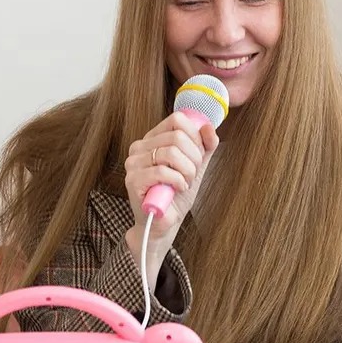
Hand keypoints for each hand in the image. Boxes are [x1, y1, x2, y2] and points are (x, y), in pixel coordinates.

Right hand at [124, 111, 218, 244]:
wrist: (165, 222)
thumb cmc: (176, 195)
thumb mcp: (196, 166)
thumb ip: (205, 146)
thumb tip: (208, 127)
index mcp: (153, 139)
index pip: (177, 120)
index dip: (195, 137)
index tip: (197, 156)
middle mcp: (139, 147)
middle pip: (177, 136)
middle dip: (194, 158)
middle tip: (192, 174)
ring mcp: (133, 163)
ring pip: (171, 152)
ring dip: (187, 171)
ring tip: (185, 182)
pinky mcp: (133, 180)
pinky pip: (162, 171)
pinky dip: (178, 181)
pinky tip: (178, 188)